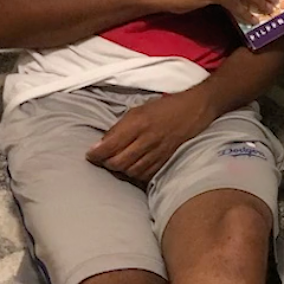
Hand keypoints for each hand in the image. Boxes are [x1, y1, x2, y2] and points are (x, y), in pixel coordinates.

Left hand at [86, 89, 212, 183]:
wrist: (193, 110)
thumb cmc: (163, 108)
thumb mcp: (138, 110)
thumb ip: (120, 127)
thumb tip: (101, 144)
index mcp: (137, 123)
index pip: (109, 145)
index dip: (96, 154)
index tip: (89, 155)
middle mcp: (147, 139)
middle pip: (118, 162)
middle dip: (106, 164)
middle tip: (100, 161)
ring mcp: (157, 152)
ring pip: (131, 171)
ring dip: (120, 170)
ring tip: (115, 165)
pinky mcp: (165, 160)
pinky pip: (145, 174)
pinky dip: (135, 174)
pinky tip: (131, 169)